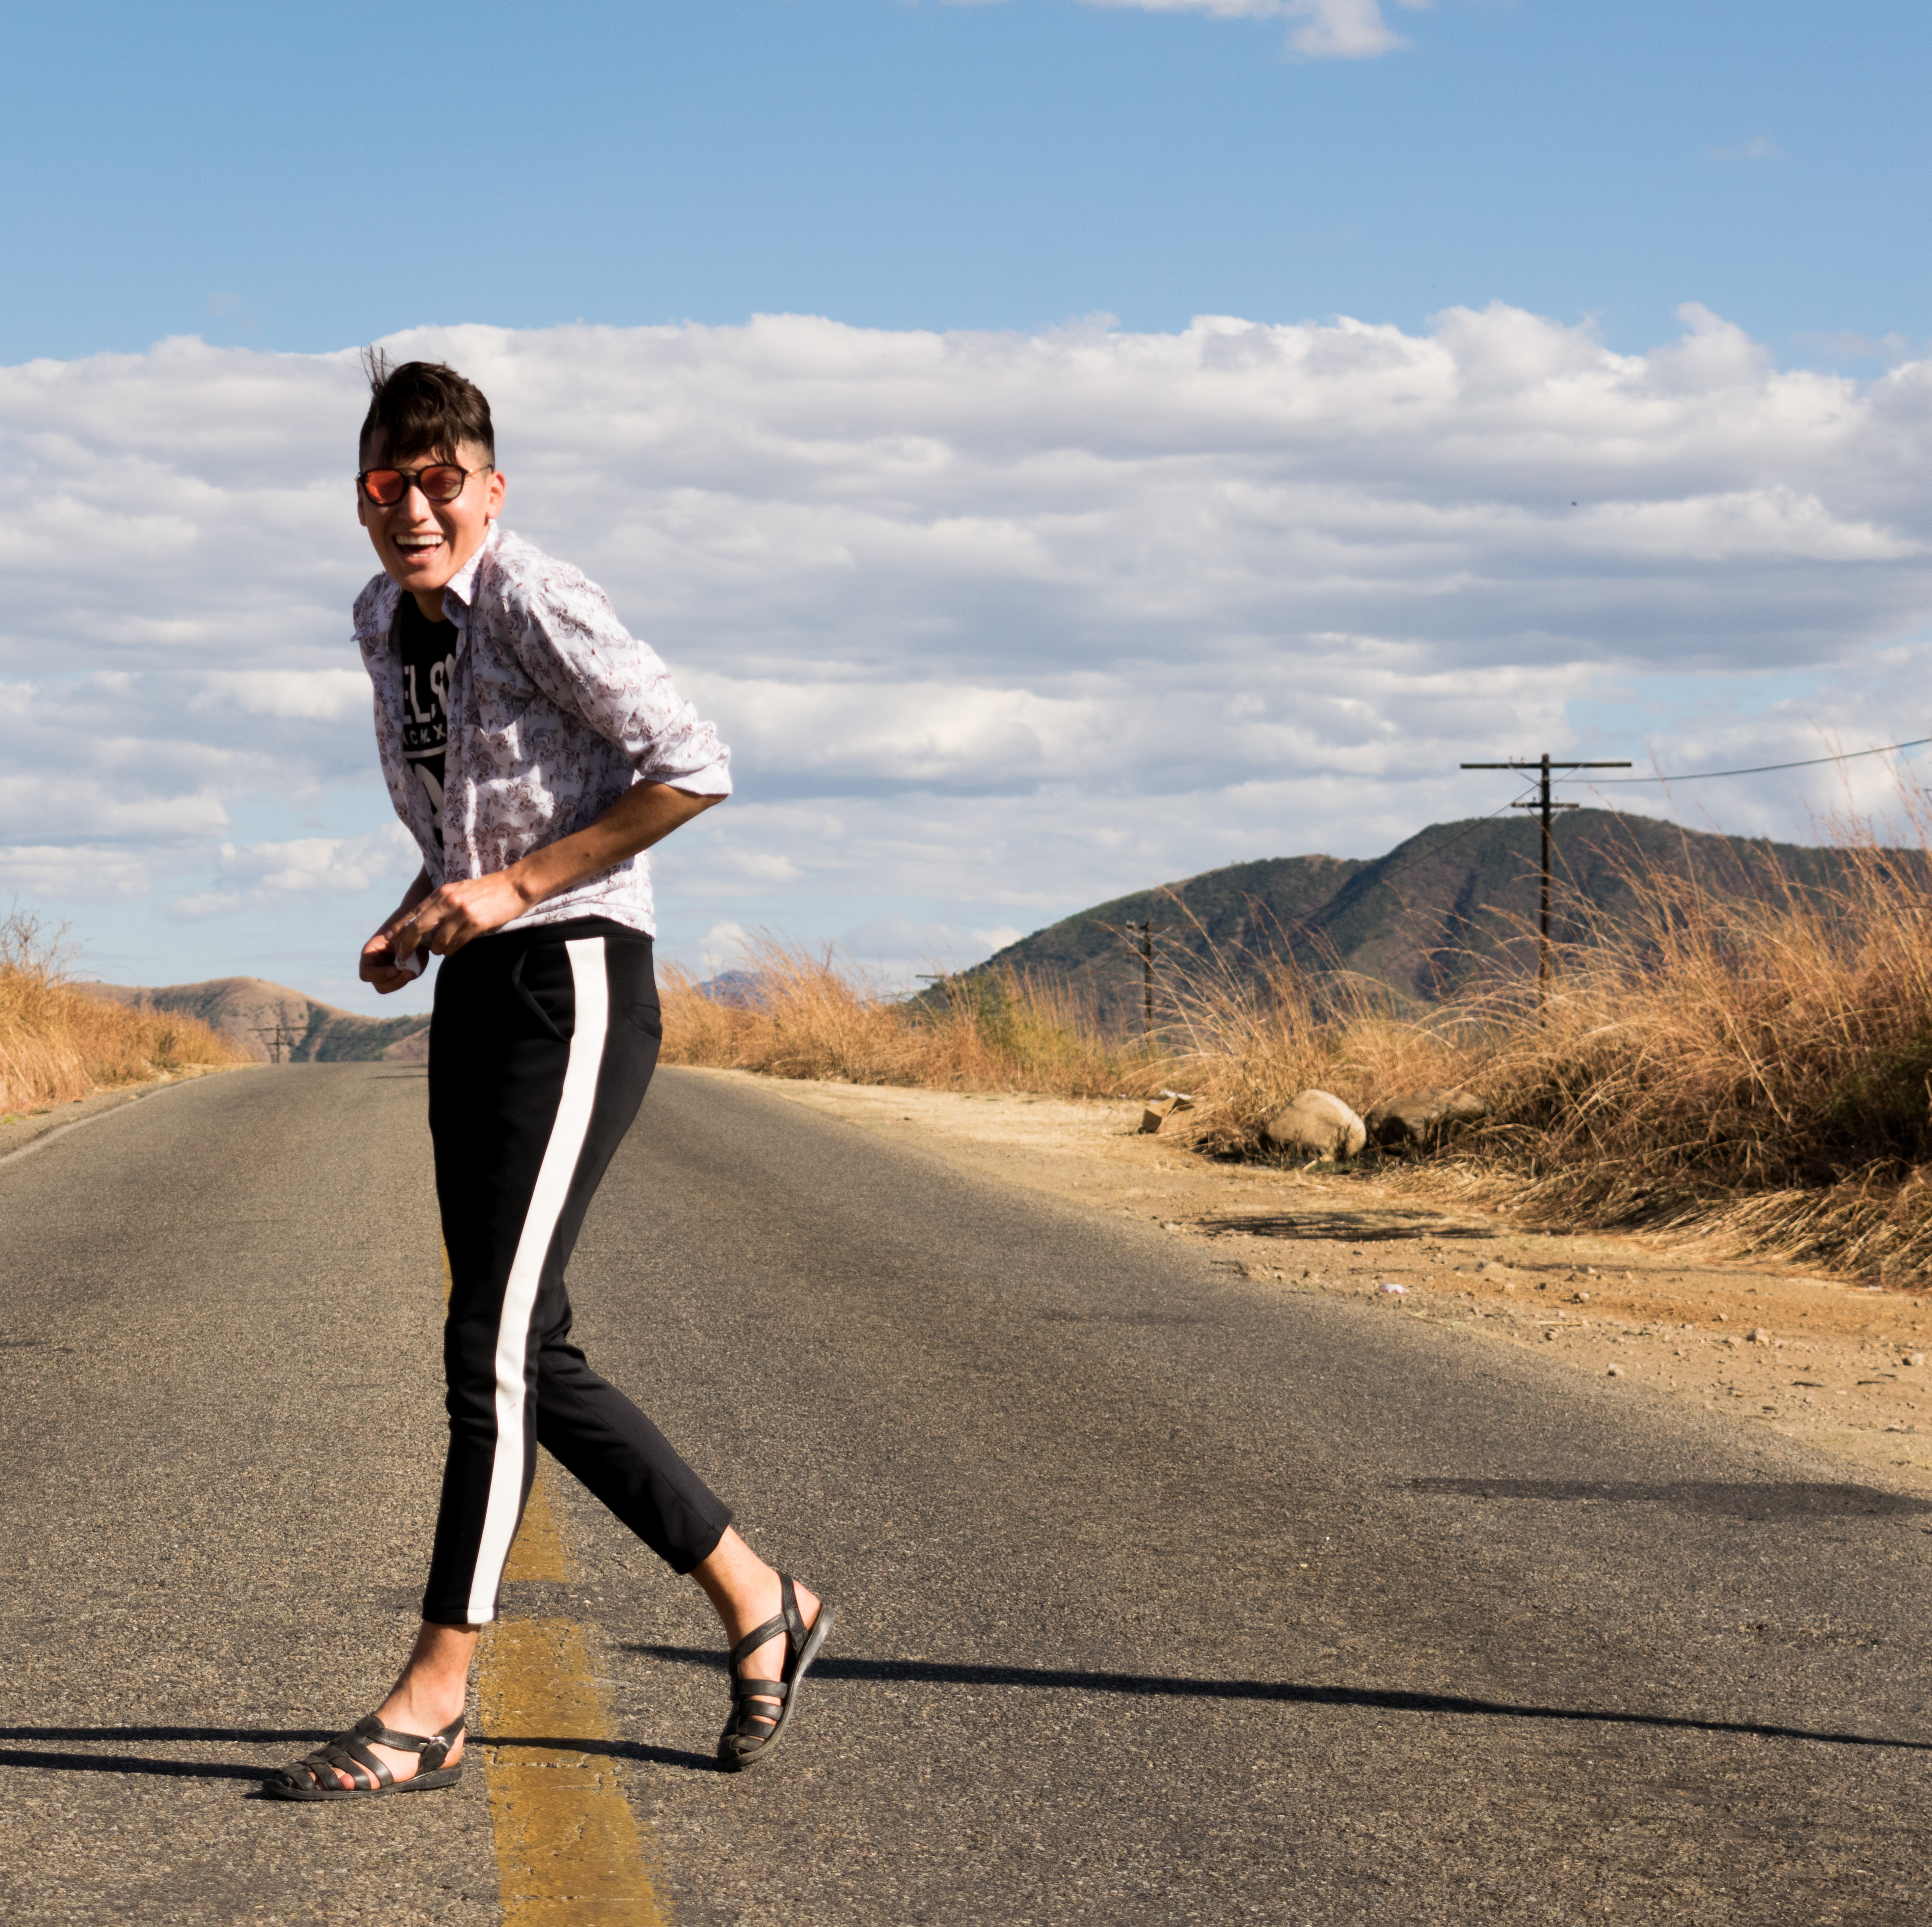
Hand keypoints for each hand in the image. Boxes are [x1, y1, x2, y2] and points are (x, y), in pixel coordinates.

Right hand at [360, 917, 423, 994]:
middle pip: (380, 986)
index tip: (395, 970)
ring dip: (403, 980)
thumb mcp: (401, 937)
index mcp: (369, 955)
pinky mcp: (399, 974)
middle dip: (395, 982)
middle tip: (409, 973)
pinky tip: (417, 963)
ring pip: (392, 986)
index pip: (366, 974)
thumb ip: (402, 951)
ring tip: (414, 969)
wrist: (413, 926)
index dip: (379, 975)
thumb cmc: (404, 928)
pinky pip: (404, 980)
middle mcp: (376, 967)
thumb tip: (403, 968)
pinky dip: (411, 974)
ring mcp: (387, 972)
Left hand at [400, 871, 533, 961]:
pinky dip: (451, 950)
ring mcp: (461, 913)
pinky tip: (452, 949)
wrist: (515, 886)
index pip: (414, 912)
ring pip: (438, 940)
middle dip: (408, 944)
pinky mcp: (475, 924)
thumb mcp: (460, 890)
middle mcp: (448, 901)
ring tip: (440, 950)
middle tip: (405, 955)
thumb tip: (426, 922)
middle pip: (419, 927)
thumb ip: (443, 902)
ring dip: (436, 949)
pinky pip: (455, 944)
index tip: (391, 939)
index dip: (400, 928)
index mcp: (442, 892)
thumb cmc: (488, 889)